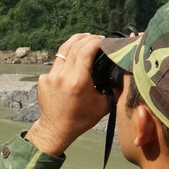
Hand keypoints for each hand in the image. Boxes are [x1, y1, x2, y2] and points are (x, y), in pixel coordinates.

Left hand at [26, 33, 109, 155]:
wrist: (56, 129)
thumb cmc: (81, 119)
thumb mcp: (104, 105)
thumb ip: (115, 88)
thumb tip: (125, 72)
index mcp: (77, 81)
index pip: (86, 51)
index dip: (97, 41)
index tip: (105, 41)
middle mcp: (62, 76)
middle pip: (74, 46)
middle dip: (88, 39)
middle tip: (98, 39)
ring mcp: (50, 76)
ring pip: (63, 51)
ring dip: (76, 43)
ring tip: (86, 40)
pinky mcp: (43, 79)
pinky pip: (57, 63)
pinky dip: (67, 59)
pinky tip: (75, 61)